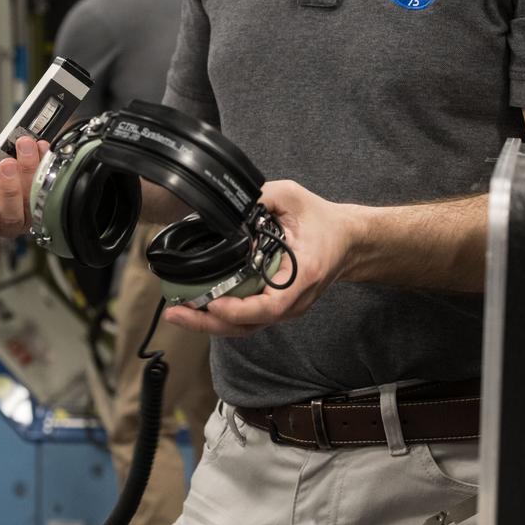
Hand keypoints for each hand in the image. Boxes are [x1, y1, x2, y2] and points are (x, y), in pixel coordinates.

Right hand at [0, 136, 49, 264]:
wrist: (20, 145)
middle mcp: (10, 220)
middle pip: (10, 219)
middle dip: (8, 191)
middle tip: (6, 165)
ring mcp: (31, 210)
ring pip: (32, 201)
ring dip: (28, 171)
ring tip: (23, 147)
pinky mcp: (51, 195)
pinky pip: (50, 184)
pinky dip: (44, 163)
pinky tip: (40, 148)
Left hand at [163, 179, 356, 337]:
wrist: (348, 241)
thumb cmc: (322, 220)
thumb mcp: (293, 197)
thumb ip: (261, 198)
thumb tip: (227, 207)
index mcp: (303, 274)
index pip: (271, 305)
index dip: (239, 310)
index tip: (213, 302)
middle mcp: (295, 300)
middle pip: (250, 324)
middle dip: (209, 323)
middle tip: (175, 313)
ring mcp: (287, 308)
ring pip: (246, 327)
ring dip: (210, 324)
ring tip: (178, 313)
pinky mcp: (278, 307)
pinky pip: (248, 320)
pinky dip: (222, 318)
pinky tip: (198, 309)